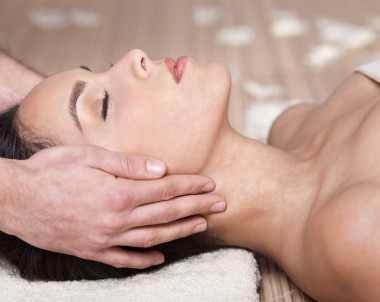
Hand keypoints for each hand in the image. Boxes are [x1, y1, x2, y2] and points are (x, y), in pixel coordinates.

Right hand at [0, 145, 224, 268]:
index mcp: (118, 193)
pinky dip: (144, 260)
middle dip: (196, 207)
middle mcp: (116, 219)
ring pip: (152, 238)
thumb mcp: (89, 156)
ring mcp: (104, 239)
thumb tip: (161, 169)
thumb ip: (128, 165)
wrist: (15, 199)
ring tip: (201, 226)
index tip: (210, 184)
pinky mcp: (91, 251)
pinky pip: (123, 260)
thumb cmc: (51, 170)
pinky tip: (160, 258)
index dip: (190, 185)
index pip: (165, 189)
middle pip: (166, 213)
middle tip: (220, 205)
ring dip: (180, 232)